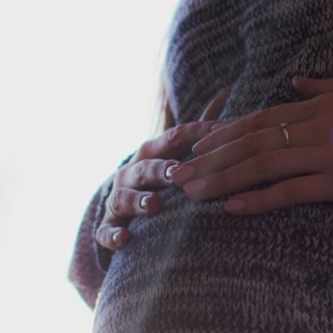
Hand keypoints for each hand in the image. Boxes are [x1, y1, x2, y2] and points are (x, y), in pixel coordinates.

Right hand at [95, 90, 228, 250]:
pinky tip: (126, 239)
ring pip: (124, 198)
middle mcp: (131, 172)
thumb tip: (225, 92)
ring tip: (155, 205)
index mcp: (152, 153)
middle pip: (146, 168)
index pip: (174, 138)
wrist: (121, 209)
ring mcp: (118, 199)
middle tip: (178, 173)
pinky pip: (107, 232)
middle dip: (161, 169)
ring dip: (139, 201)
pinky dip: (114, 236)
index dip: (196, 136)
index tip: (220, 136)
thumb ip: (199, 128)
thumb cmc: (159, 177)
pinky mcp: (109, 226)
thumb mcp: (176, 150)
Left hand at [168, 76, 332, 213]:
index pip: (258, 120)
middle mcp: (311, 129)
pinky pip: (289, 192)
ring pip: (260, 166)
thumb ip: (321, 88)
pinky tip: (232, 208)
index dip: (224, 134)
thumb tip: (296, 81)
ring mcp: (322, 155)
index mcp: (314, 108)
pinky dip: (258, 200)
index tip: (196, 147)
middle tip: (178, 175)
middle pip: (249, 143)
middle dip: (210, 160)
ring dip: (222, 180)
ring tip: (193, 193)